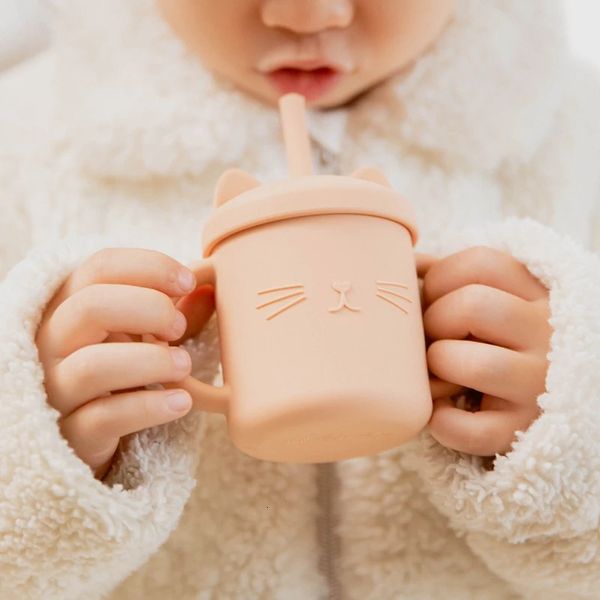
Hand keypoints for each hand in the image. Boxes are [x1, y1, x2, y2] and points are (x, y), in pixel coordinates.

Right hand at [35, 248, 214, 480]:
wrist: (91, 435)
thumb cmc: (122, 371)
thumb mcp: (144, 335)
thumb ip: (173, 313)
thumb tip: (209, 289)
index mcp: (70, 306)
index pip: (100, 267)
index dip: (150, 267)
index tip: (188, 282)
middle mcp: (53, 343)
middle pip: (90, 306)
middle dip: (148, 308)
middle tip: (179, 328)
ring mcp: (55, 389)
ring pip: (92, 365)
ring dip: (150, 360)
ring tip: (184, 365)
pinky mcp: (70, 434)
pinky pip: (104, 417)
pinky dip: (150, 407)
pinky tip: (182, 401)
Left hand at [416, 247, 551, 456]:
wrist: (557, 398)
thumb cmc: (503, 338)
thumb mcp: (496, 297)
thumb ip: (454, 277)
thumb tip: (406, 262)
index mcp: (537, 294)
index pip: (480, 263)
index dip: (440, 277)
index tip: (433, 297)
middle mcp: (547, 336)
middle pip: (473, 306)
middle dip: (436, 319)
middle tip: (433, 336)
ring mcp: (539, 386)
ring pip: (477, 364)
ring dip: (440, 366)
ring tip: (438, 371)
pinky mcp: (521, 431)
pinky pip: (472, 431)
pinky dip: (444, 424)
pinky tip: (441, 412)